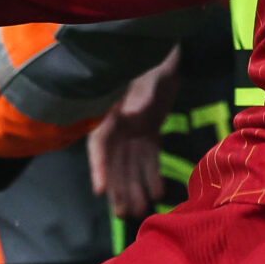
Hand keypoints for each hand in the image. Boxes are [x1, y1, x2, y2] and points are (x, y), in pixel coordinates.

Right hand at [88, 46, 182, 220]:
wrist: (165, 49)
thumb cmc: (154, 57)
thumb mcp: (149, 72)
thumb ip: (141, 93)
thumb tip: (132, 114)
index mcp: (111, 110)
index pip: (100, 143)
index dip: (99, 167)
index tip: (100, 190)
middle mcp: (118, 123)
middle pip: (115, 161)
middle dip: (119, 188)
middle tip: (124, 214)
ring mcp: (133, 128)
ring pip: (131, 164)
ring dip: (134, 186)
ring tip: (140, 211)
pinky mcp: (149, 129)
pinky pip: (148, 156)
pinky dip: (151, 173)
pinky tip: (157, 192)